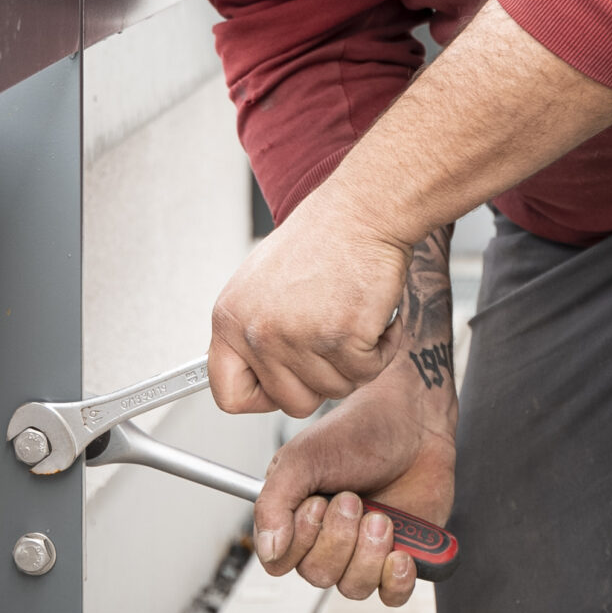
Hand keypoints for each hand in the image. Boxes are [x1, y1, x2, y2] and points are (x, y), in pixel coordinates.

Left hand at [209, 179, 411, 417]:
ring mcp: (298, 337)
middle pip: (292, 401)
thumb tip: (255, 376)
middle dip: (321, 378)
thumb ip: (253, 333)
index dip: (262, 396)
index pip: (229, 394)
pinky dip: (382, 348)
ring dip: (355, 360)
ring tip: (353, 317)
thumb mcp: (261, 286)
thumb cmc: (320, 240)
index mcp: (230, 319)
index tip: (282, 385)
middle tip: (334, 342)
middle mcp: (258, 332)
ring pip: (335, 389)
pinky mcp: (341, 337)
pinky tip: (376, 316)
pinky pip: (368, 372)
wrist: (361, 211)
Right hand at [253, 346, 457, 604]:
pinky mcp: (400, 556)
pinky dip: (396, 581)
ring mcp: (364, 551)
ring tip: (382, 517)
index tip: (317, 503)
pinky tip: (402, 555)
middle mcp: (327, 540)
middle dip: (339, 538)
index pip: (280, 561)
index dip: (300, 539)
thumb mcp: (304, 457)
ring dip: (369, 553)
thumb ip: (274, 502)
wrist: (413, 420)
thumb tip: (269, 550)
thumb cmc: (356, 432)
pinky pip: (393, 595)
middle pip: (319, 575)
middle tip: (354, 499)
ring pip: (354, 587)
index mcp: (296, 518)